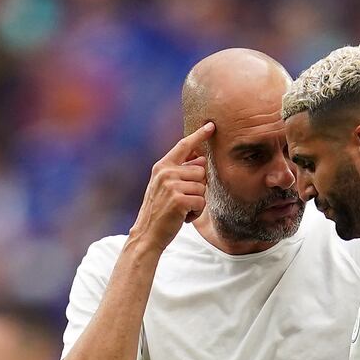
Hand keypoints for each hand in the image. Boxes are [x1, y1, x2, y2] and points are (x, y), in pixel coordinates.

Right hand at [129, 122, 214, 251]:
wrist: (148, 233)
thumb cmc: (160, 211)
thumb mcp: (166, 187)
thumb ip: (181, 172)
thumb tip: (202, 159)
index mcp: (162, 166)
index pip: (184, 146)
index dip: (199, 135)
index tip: (211, 126)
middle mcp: (166, 172)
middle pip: (201, 171)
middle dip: (198, 187)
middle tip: (183, 200)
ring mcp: (171, 185)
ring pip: (203, 187)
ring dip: (198, 202)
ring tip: (182, 209)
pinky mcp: (178, 199)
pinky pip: (201, 201)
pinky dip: (196, 212)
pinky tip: (183, 217)